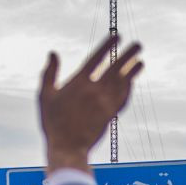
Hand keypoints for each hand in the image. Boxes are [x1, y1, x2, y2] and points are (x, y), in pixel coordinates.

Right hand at [38, 36, 142, 173]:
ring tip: (141, 61)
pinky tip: (131, 82)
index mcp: (79, 83)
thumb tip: (53, 53)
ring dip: (132, 71)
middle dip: (128, 55)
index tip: (117, 36)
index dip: (108, 46)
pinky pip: (123, 99)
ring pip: (123, 83)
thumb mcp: (45, 96)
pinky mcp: (110, 116)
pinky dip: (128, 89)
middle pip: (115, 68)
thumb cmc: (53, 122)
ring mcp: (105, 104)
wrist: (67, 148)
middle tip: (138, 44)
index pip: (96, 59)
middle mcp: (95, 91)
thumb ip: (49, 73)